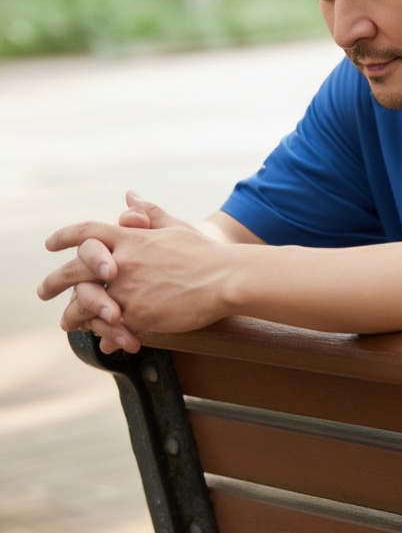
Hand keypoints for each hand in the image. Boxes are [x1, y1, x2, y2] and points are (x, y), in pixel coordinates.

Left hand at [38, 195, 218, 352]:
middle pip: (74, 270)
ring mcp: (127, 291)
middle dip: (54, 281)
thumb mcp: (175, 227)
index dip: (65, 237)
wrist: (225, 279)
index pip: (86, 232)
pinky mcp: (138, 316)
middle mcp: (122, 263)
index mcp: (130, 239)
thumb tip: (130, 194)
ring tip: (67, 323)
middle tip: (44, 291)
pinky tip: (100, 338)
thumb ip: (149, 213)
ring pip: (85, 304)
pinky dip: (102, 333)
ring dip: (72, 314)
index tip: (50, 244)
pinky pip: (108, 327)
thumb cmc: (205, 253)